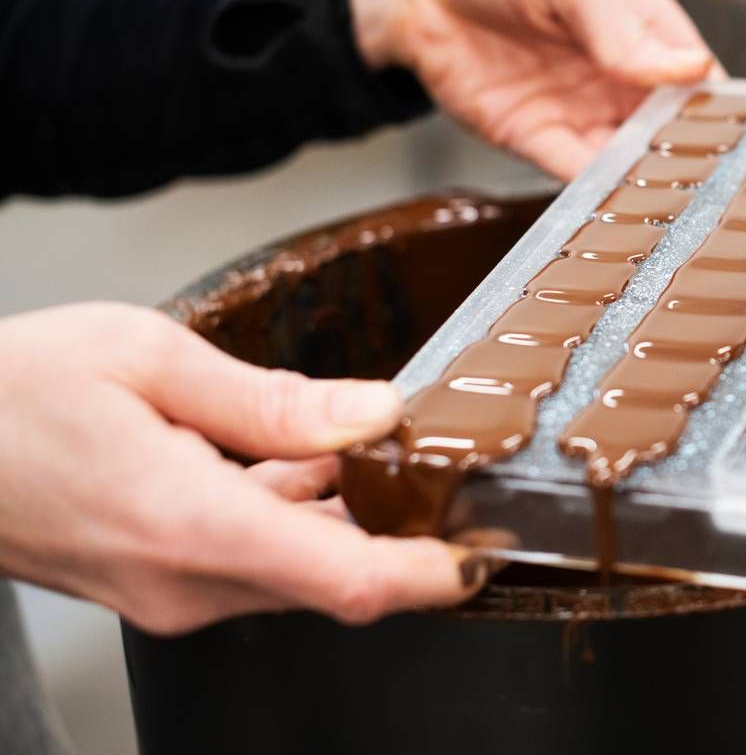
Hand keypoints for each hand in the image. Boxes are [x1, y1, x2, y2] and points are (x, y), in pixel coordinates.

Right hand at [0, 303, 485, 634]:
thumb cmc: (12, 392)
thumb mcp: (147, 358)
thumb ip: (274, 398)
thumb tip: (377, 415)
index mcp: (191, 523)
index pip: (349, 581)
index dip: (436, 574)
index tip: (492, 549)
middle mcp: (187, 581)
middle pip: (340, 575)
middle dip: (404, 526)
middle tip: (449, 459)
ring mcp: (172, 593)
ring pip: (303, 566)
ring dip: (350, 516)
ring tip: (379, 445)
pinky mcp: (163, 586)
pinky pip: (259, 561)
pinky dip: (300, 517)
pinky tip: (302, 458)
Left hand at [350, 0, 718, 179]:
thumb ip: (626, 29)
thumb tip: (692, 72)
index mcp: (648, 28)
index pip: (701, 80)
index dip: (724, 112)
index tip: (744, 145)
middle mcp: (622, 77)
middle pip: (672, 131)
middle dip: (690, 161)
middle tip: (711, 192)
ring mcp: (581, 112)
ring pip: (630, 162)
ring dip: (646, 184)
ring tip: (669, 209)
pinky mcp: (536, 140)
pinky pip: (574, 176)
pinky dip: (595, 195)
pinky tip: (612, 205)